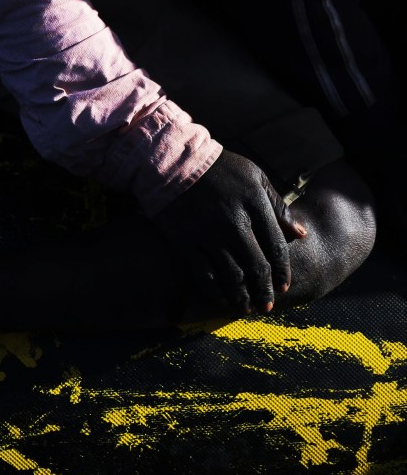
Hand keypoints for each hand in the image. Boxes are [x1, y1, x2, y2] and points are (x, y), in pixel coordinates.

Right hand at [151, 149, 306, 314]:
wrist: (172, 165)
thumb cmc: (219, 170)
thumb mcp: (255, 178)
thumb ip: (277, 206)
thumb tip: (300, 233)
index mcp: (254, 205)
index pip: (276, 246)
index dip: (282, 271)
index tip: (284, 287)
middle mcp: (234, 223)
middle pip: (257, 266)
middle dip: (265, 290)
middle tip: (267, 305)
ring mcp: (208, 236)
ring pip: (232, 276)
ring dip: (242, 296)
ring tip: (247, 308)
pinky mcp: (186, 244)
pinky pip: (204, 276)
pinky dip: (216, 292)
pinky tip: (222, 300)